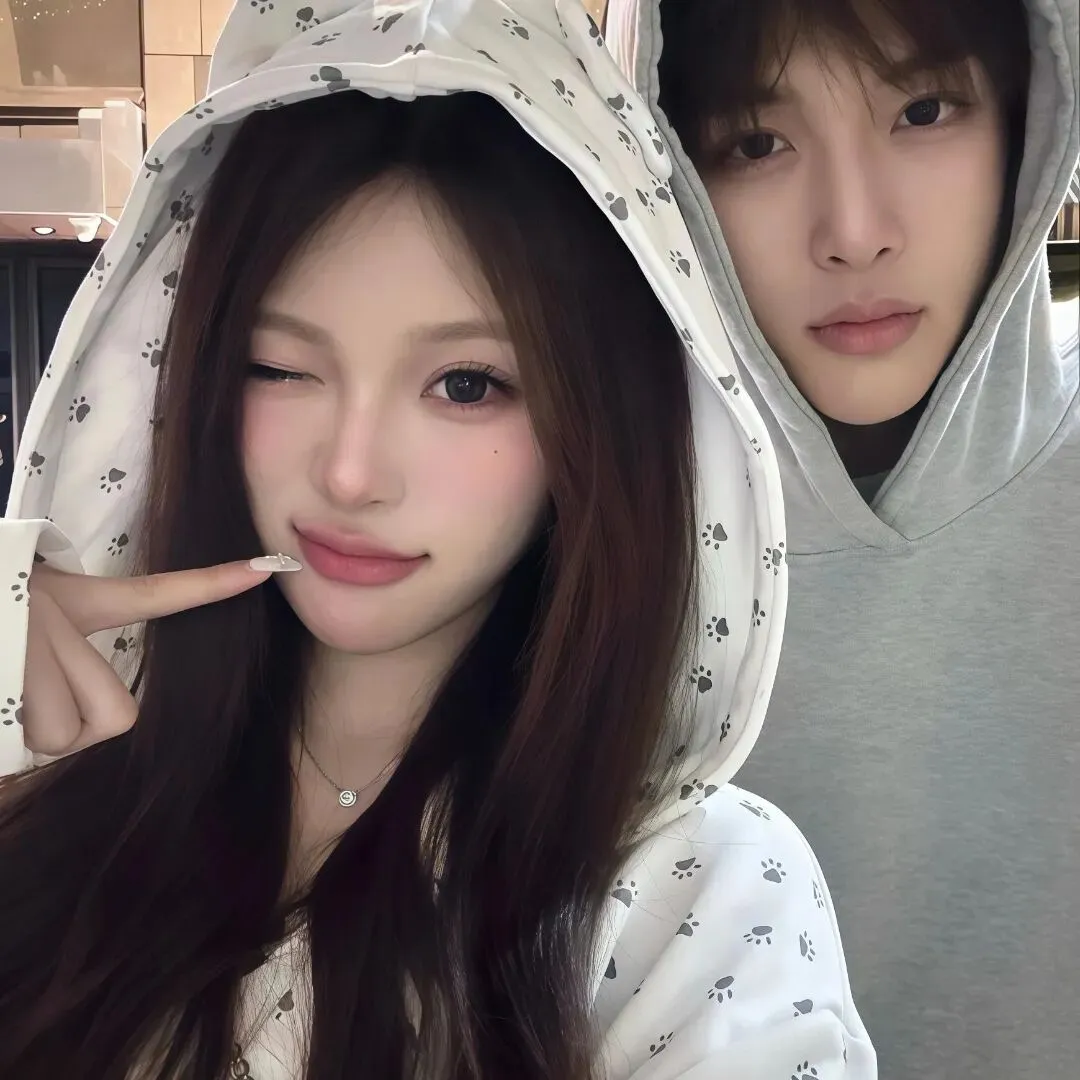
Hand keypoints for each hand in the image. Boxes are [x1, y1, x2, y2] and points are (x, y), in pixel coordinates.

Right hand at [21, 561, 272, 756]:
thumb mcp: (30, 624)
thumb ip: (69, 658)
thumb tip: (78, 721)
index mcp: (76, 602)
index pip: (154, 594)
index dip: (211, 585)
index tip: (264, 569)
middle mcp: (60, 617)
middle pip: (118, 713)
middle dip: (77, 720)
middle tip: (30, 693)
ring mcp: (31, 644)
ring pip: (65, 734)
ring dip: (34, 728)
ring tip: (7, 693)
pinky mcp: (4, 680)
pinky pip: (29, 741)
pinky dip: (7, 735)